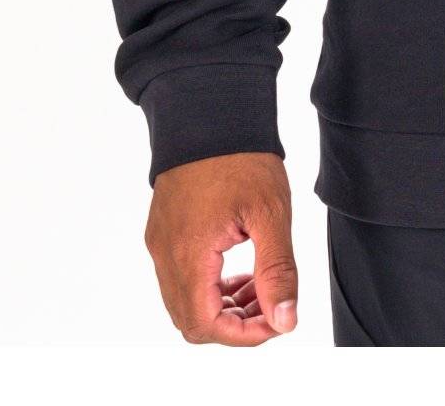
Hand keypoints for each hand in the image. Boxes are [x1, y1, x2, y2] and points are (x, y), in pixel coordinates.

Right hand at [144, 150, 297, 345]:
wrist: (210, 109)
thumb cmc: (241, 155)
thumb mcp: (271, 213)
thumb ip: (277, 270)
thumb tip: (284, 321)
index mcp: (189, 253)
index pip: (206, 325)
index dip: (244, 335)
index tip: (277, 321)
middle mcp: (165, 254)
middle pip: (192, 321)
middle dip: (235, 323)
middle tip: (271, 303)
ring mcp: (160, 242)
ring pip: (184, 301)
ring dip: (222, 306)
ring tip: (259, 285)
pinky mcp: (162, 230)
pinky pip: (179, 278)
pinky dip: (208, 286)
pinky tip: (238, 269)